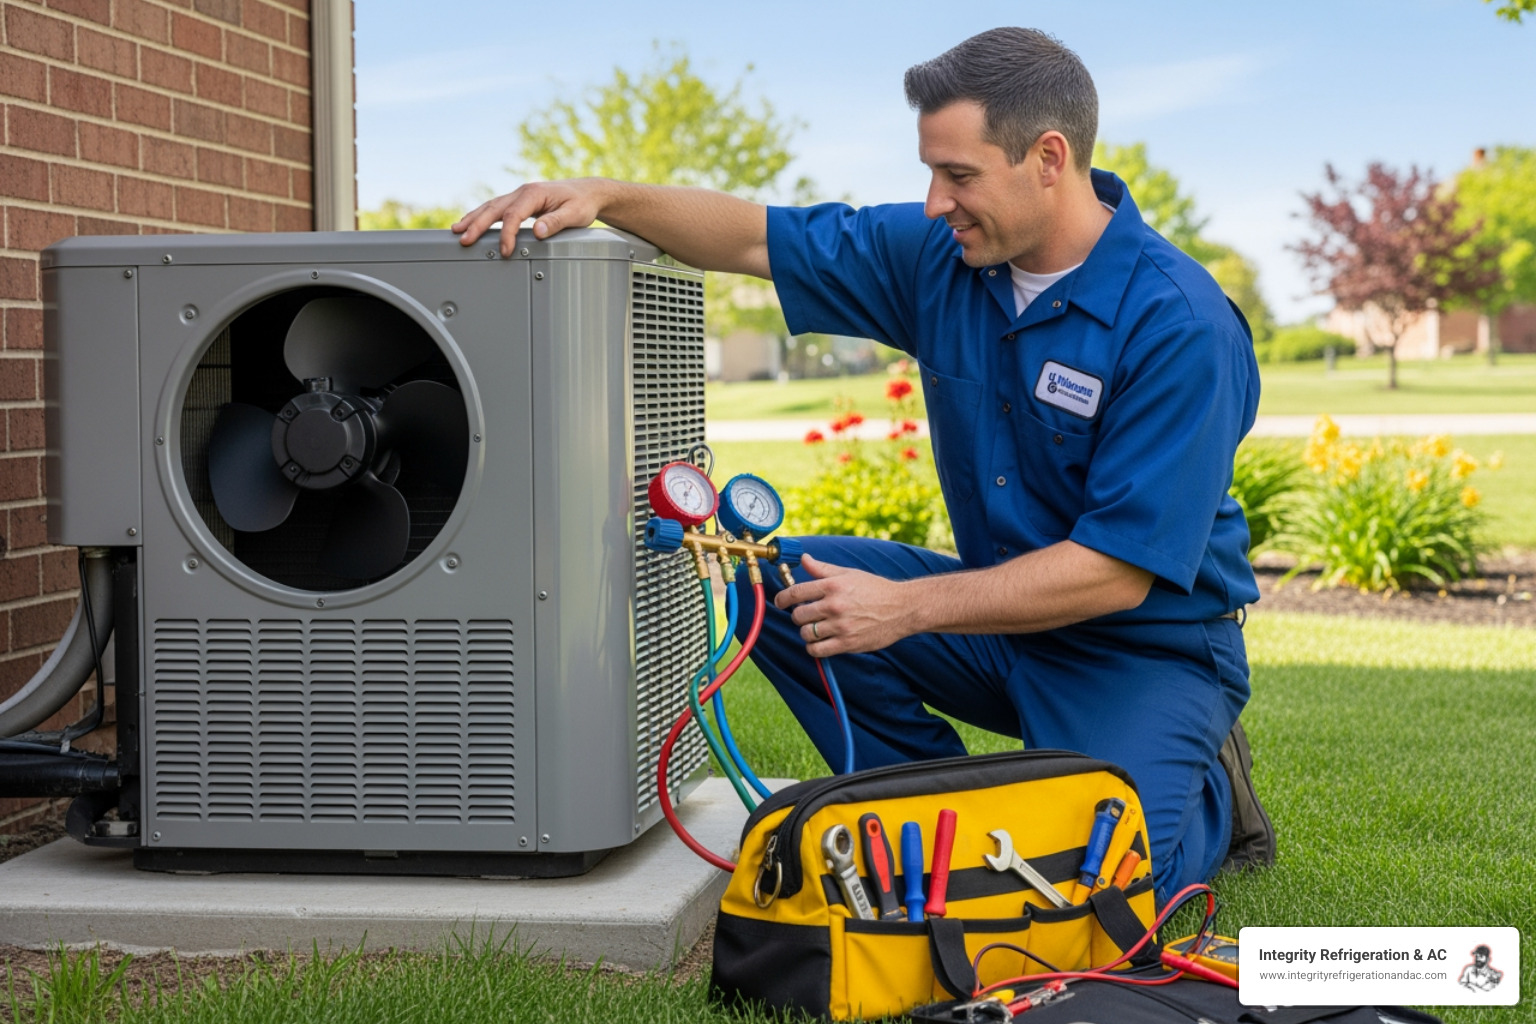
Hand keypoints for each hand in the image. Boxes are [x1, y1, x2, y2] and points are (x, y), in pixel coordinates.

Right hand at [452, 179, 608, 255]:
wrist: (588, 193)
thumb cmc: (582, 204)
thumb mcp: (574, 215)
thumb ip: (555, 222)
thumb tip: (537, 231)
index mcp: (534, 194)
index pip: (513, 215)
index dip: (507, 234)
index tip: (505, 251)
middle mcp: (523, 192)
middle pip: (494, 208)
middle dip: (477, 225)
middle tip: (464, 239)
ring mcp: (519, 196)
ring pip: (491, 207)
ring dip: (474, 218)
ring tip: (457, 230)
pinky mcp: (520, 202)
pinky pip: (497, 208)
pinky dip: (482, 216)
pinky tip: (472, 223)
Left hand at [776, 553, 913, 656]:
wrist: (902, 608)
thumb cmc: (876, 589)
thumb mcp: (849, 574)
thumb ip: (823, 569)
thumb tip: (804, 559)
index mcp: (833, 586)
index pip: (796, 593)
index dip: (782, 598)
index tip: (780, 602)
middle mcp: (835, 606)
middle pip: (798, 615)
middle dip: (798, 615)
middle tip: (806, 614)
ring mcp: (841, 626)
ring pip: (806, 634)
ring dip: (806, 632)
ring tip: (815, 628)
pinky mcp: (847, 644)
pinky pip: (817, 650)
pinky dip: (813, 648)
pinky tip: (819, 642)